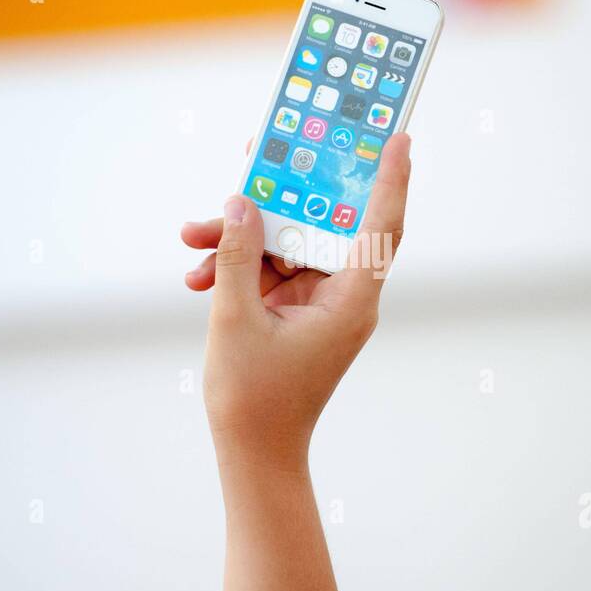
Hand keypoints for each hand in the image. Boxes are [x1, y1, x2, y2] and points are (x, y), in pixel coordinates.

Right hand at [181, 132, 410, 468]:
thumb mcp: (235, 318)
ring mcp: (320, 303)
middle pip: (321, 225)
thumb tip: (240, 204)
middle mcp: (344, 295)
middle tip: (256, 155)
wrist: (253, 453)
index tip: (399, 137)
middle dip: (280, 197)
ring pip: (286, 246)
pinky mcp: (296, 312)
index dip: (391, 179)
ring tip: (190, 238)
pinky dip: (237, 268)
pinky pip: (271, 271)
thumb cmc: (255, 398)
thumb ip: (238, 255)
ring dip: (238, 241)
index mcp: (350, 299)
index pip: (381, 227)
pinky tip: (196, 272)